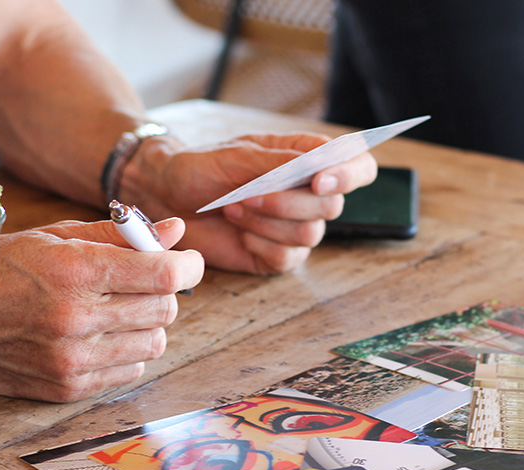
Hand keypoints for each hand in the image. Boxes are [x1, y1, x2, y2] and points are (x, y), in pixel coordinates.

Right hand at [0, 217, 202, 401]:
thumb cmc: (5, 269)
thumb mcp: (57, 237)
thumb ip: (121, 235)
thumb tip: (176, 231)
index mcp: (74, 271)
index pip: (163, 274)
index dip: (188, 265)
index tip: (189, 261)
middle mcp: (76, 319)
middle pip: (165, 309)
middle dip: (163, 292)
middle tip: (141, 283)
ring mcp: (71, 359)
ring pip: (154, 344)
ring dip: (146, 325)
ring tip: (115, 311)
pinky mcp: (68, 388)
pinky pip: (130, 372)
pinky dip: (126, 353)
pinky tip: (99, 337)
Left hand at [122, 133, 377, 274]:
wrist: (165, 197)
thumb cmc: (200, 167)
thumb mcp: (236, 156)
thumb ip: (278, 162)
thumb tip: (319, 164)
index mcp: (307, 159)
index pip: (358, 165)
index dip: (349, 175)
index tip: (318, 180)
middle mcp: (309, 194)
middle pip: (332, 206)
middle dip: (288, 203)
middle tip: (246, 194)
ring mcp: (294, 227)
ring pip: (309, 235)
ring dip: (267, 223)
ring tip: (234, 209)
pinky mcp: (277, 255)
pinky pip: (287, 259)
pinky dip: (261, 245)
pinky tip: (240, 234)